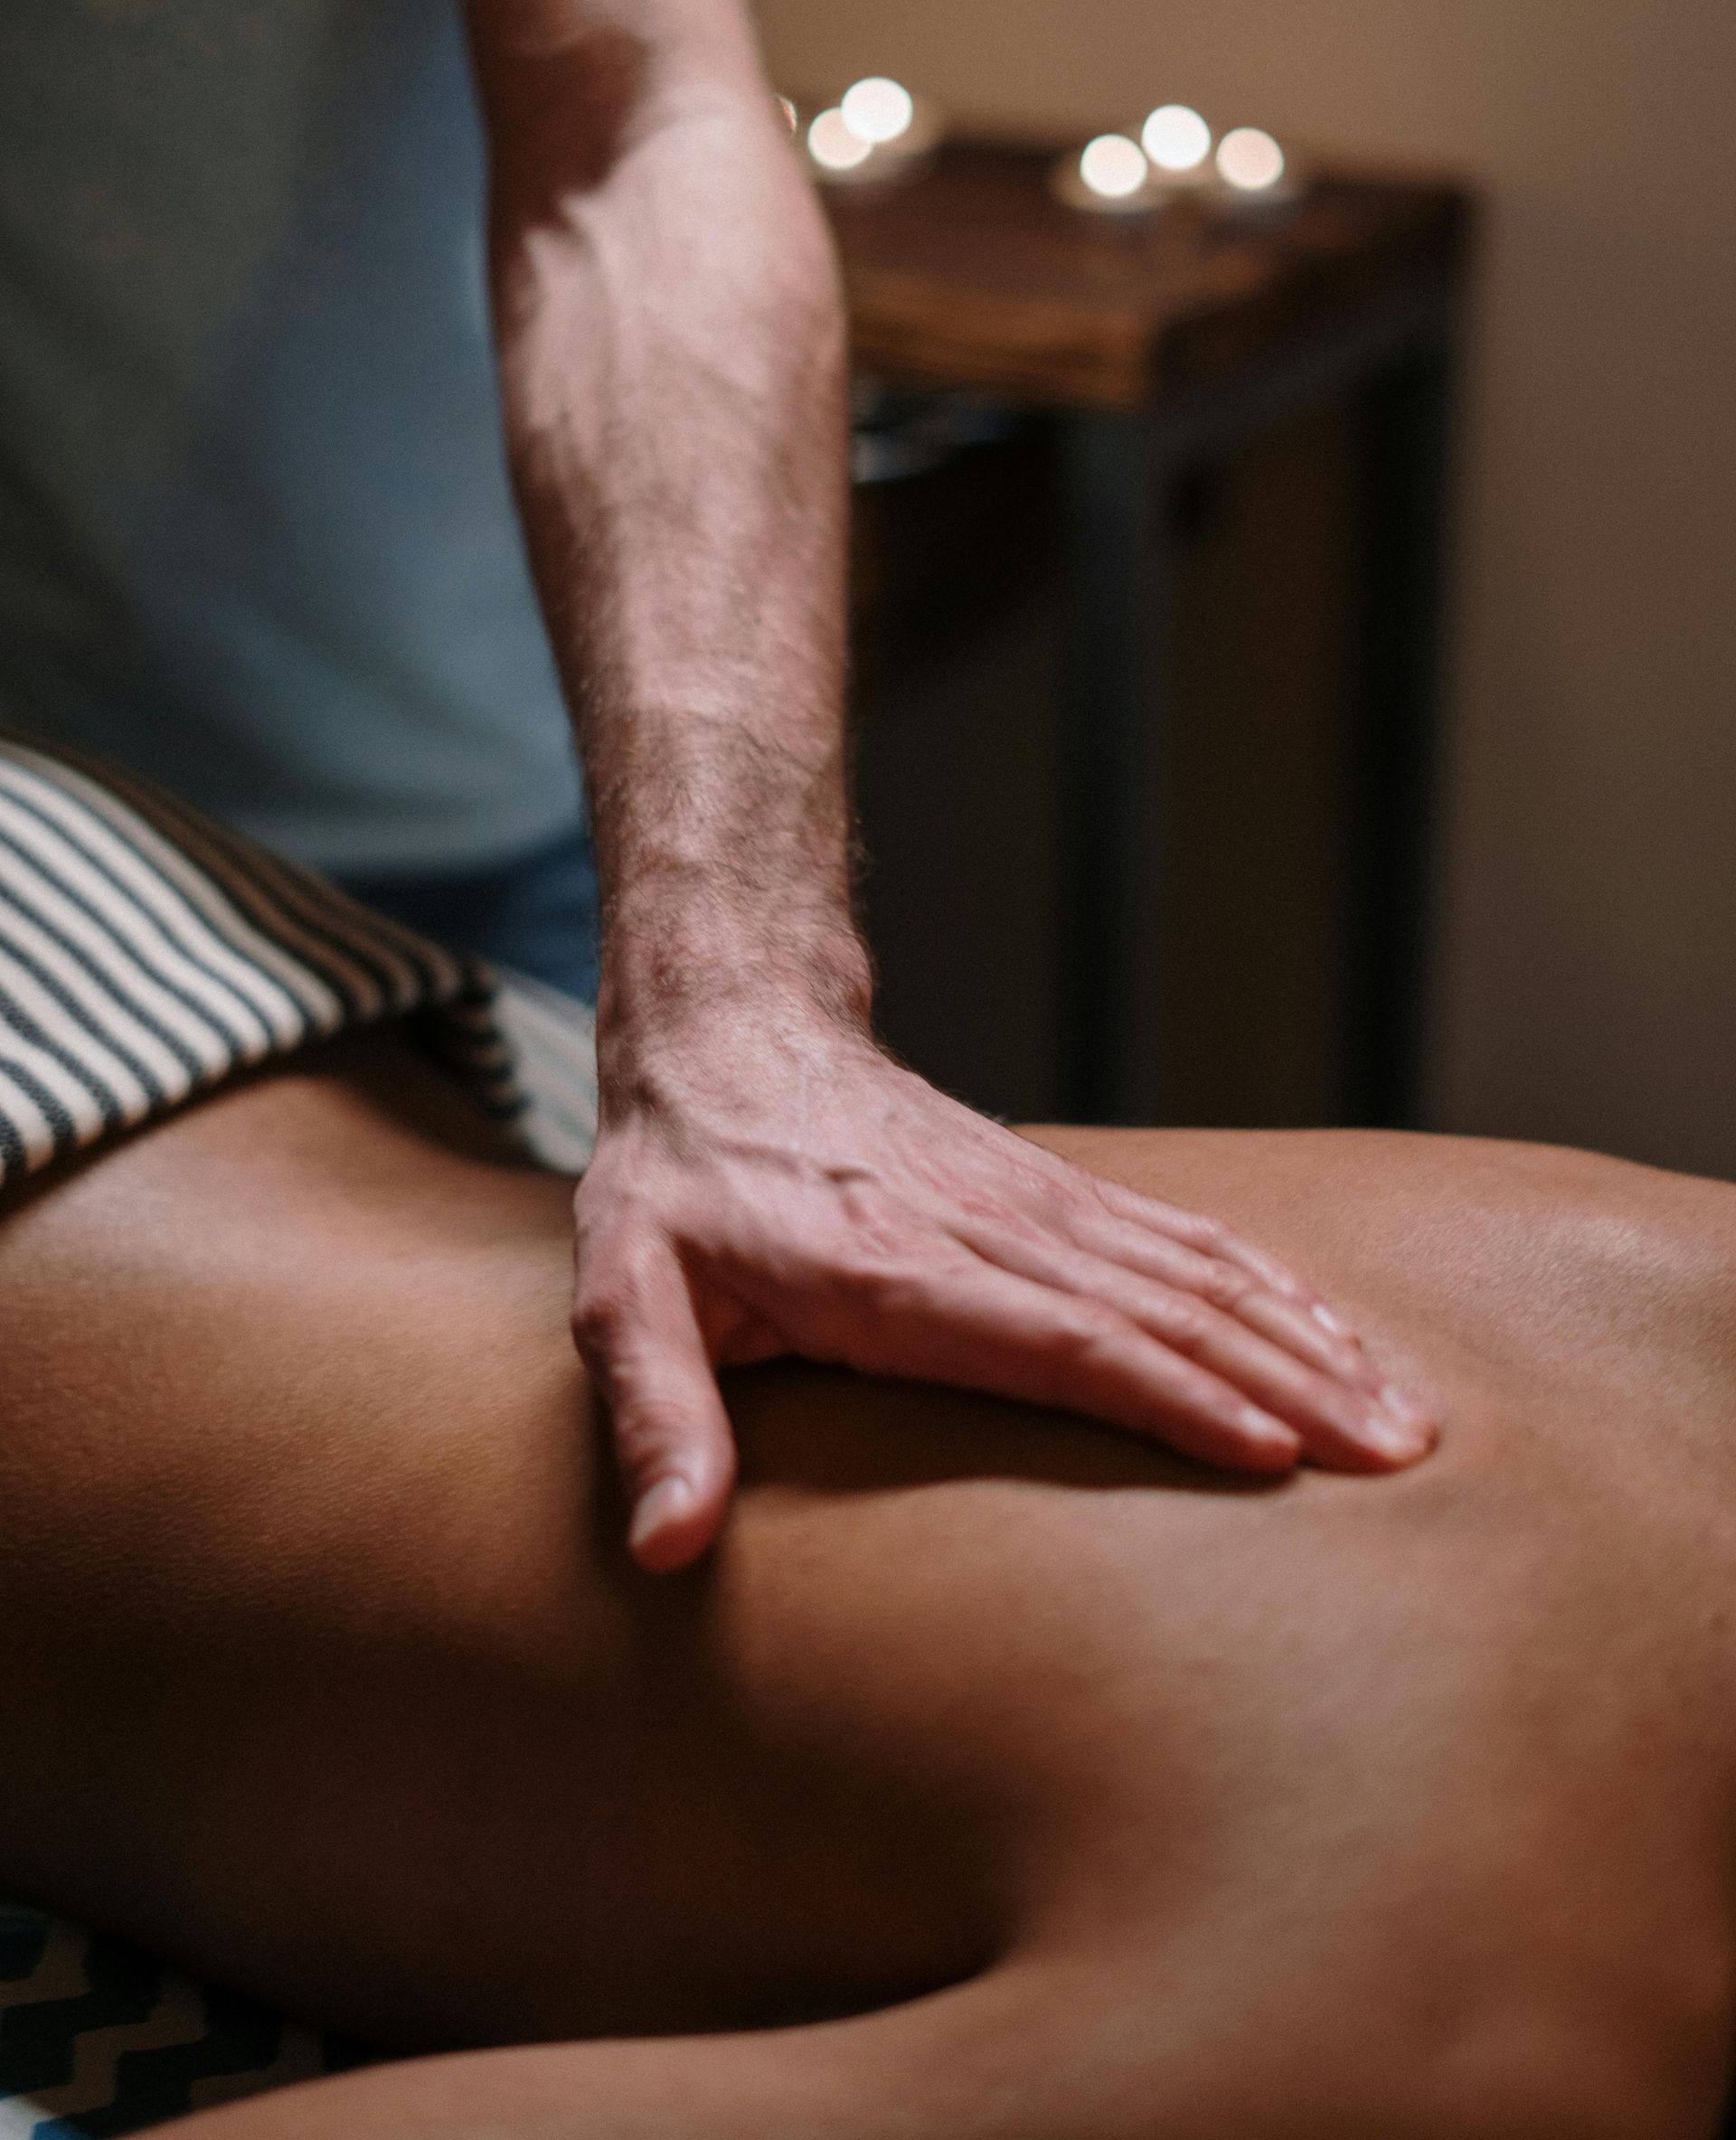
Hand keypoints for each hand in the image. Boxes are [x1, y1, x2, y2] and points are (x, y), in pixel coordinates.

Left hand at [573, 1017, 1437, 1570]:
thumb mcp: (624, 1295)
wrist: (729, 1037)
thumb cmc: (676, 1188)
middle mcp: (984, 1230)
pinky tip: (1337, 1332)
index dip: (1167, 1395)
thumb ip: (657, 1417)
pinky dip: (1271, 1283)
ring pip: (1195, 1269)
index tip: (1268, 1452)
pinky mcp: (1054, 1189)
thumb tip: (667, 1544)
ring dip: (1304, 1338)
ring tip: (1400, 1415)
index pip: (1058, 1338)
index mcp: (890, 1272)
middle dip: (1286, 1384)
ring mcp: (1032, 1201)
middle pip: (1162, 1308)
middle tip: (1393, 1458)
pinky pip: (1182, 1233)